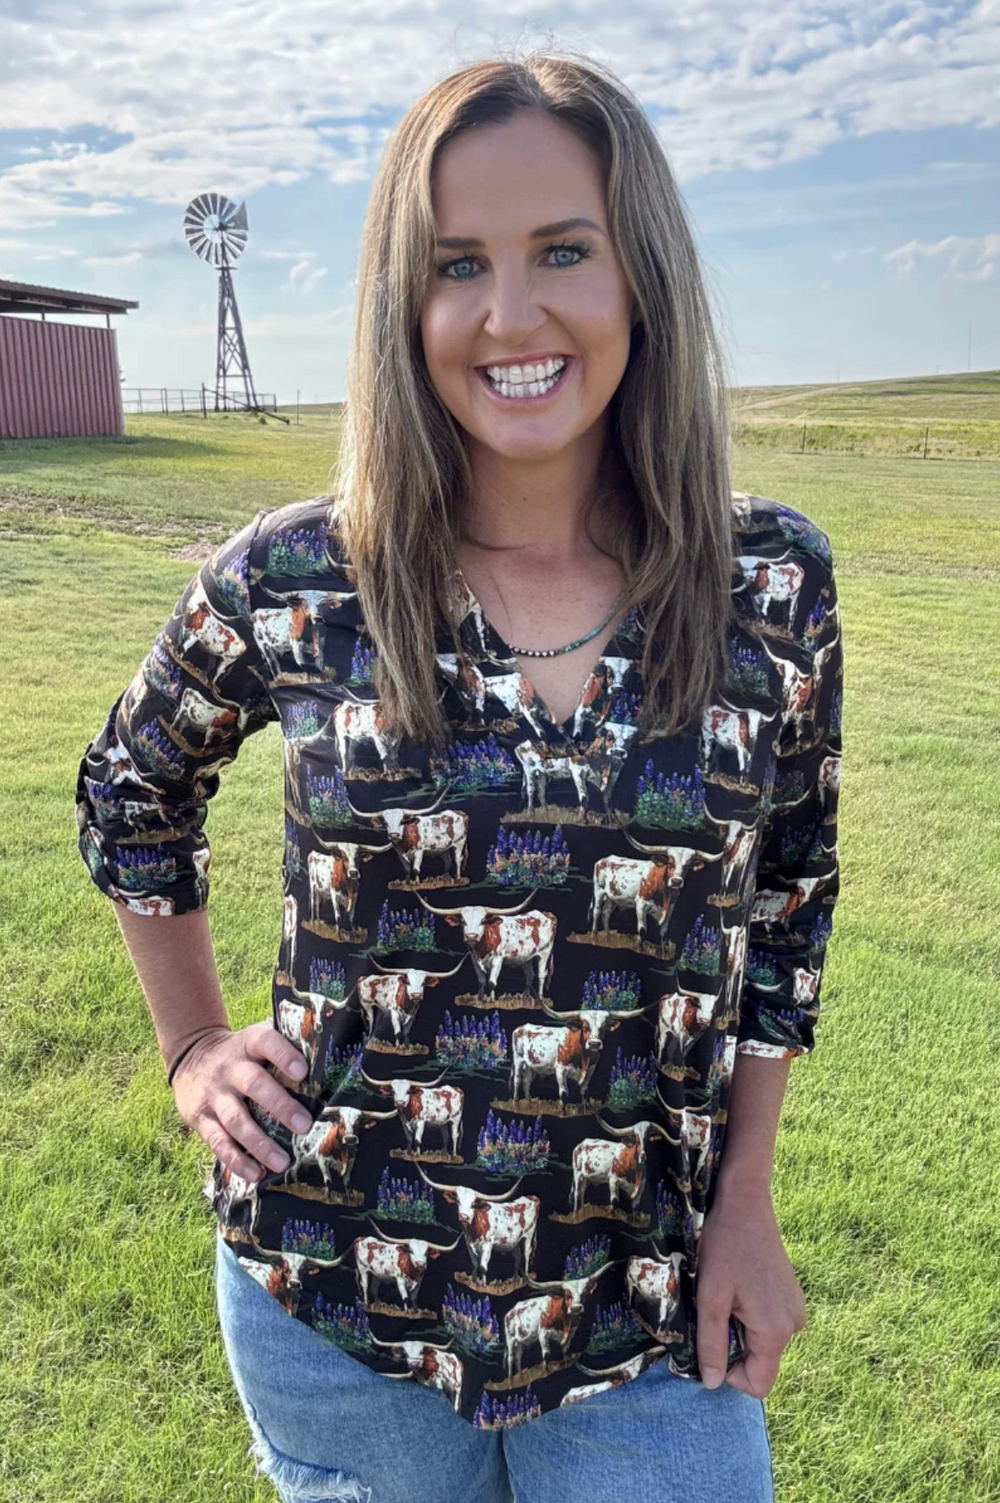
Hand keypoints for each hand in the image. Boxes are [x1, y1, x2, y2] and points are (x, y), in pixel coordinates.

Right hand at [170, 1021, 313, 1183]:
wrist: (190, 1057)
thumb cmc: (241, 1052)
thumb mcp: (255, 1038)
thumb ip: (286, 1040)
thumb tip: (330, 1046)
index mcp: (248, 1044)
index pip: (265, 1042)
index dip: (283, 1055)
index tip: (303, 1072)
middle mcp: (230, 1068)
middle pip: (254, 1084)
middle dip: (280, 1106)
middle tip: (305, 1126)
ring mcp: (215, 1095)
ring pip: (236, 1119)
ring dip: (260, 1143)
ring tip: (283, 1163)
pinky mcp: (201, 1119)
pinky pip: (217, 1141)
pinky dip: (236, 1160)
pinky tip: (255, 1174)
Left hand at [694, 1182, 806, 1397]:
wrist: (745, 1203)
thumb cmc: (724, 1247)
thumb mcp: (709, 1298)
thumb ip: (711, 1345)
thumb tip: (713, 1384)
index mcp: (776, 1331)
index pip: (759, 1384)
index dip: (730, 1374)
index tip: (711, 1341)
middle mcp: (795, 1325)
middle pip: (761, 1361)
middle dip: (733, 1345)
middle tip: (717, 1308)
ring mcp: (796, 1309)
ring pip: (763, 1341)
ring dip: (740, 1327)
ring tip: (727, 1293)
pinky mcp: (792, 1296)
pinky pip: (769, 1322)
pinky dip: (750, 1314)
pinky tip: (739, 1285)